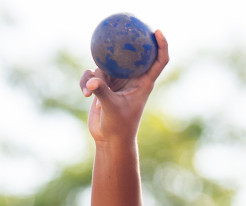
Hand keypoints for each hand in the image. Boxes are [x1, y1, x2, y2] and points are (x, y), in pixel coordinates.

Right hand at [81, 30, 169, 145]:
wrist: (109, 140)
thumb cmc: (119, 127)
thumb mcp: (112, 109)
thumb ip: (102, 93)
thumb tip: (92, 82)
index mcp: (143, 83)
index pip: (158, 61)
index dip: (161, 45)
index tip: (157, 31)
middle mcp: (132, 79)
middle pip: (131, 55)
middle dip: (127, 42)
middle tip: (121, 26)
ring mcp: (117, 81)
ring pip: (105, 65)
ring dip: (95, 76)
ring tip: (91, 91)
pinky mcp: (103, 86)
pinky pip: (92, 75)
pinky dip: (86, 82)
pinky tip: (84, 94)